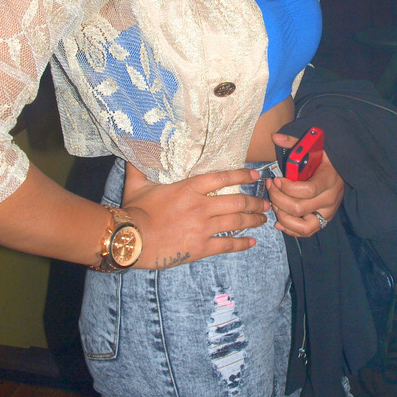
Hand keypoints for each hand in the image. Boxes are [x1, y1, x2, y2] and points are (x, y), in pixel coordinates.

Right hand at [122, 162, 268, 268]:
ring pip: (237, 222)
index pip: (222, 178)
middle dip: (255, 202)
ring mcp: (203, 228)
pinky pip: (227, 245)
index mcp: (188, 188)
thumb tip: (135, 149)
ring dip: (253, 220)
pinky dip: (242, 244)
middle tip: (266, 203)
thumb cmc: (133, 211)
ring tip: (263, 219)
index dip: (241, 175)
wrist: (130, 240)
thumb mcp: (136, 184)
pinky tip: (251, 243)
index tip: (255, 175)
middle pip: (237, 202)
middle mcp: (201, 206)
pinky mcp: (201, 248)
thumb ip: (140, 166)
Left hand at [267, 133, 343, 237]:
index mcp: (329, 179)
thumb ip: (294, 142)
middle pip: (300, 208)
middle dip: (278, 199)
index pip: (308, 190)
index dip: (288, 187)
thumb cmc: (322, 159)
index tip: (277, 179)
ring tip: (275, 204)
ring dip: (283, 217)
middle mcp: (330, 198)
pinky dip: (290, 229)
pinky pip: (306, 232)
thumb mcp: (311, 148)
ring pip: (304, 226)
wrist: (340, 171)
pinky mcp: (323, 221)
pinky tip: (279, 220)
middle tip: (270, 188)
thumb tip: (275, 137)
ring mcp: (327, 212)